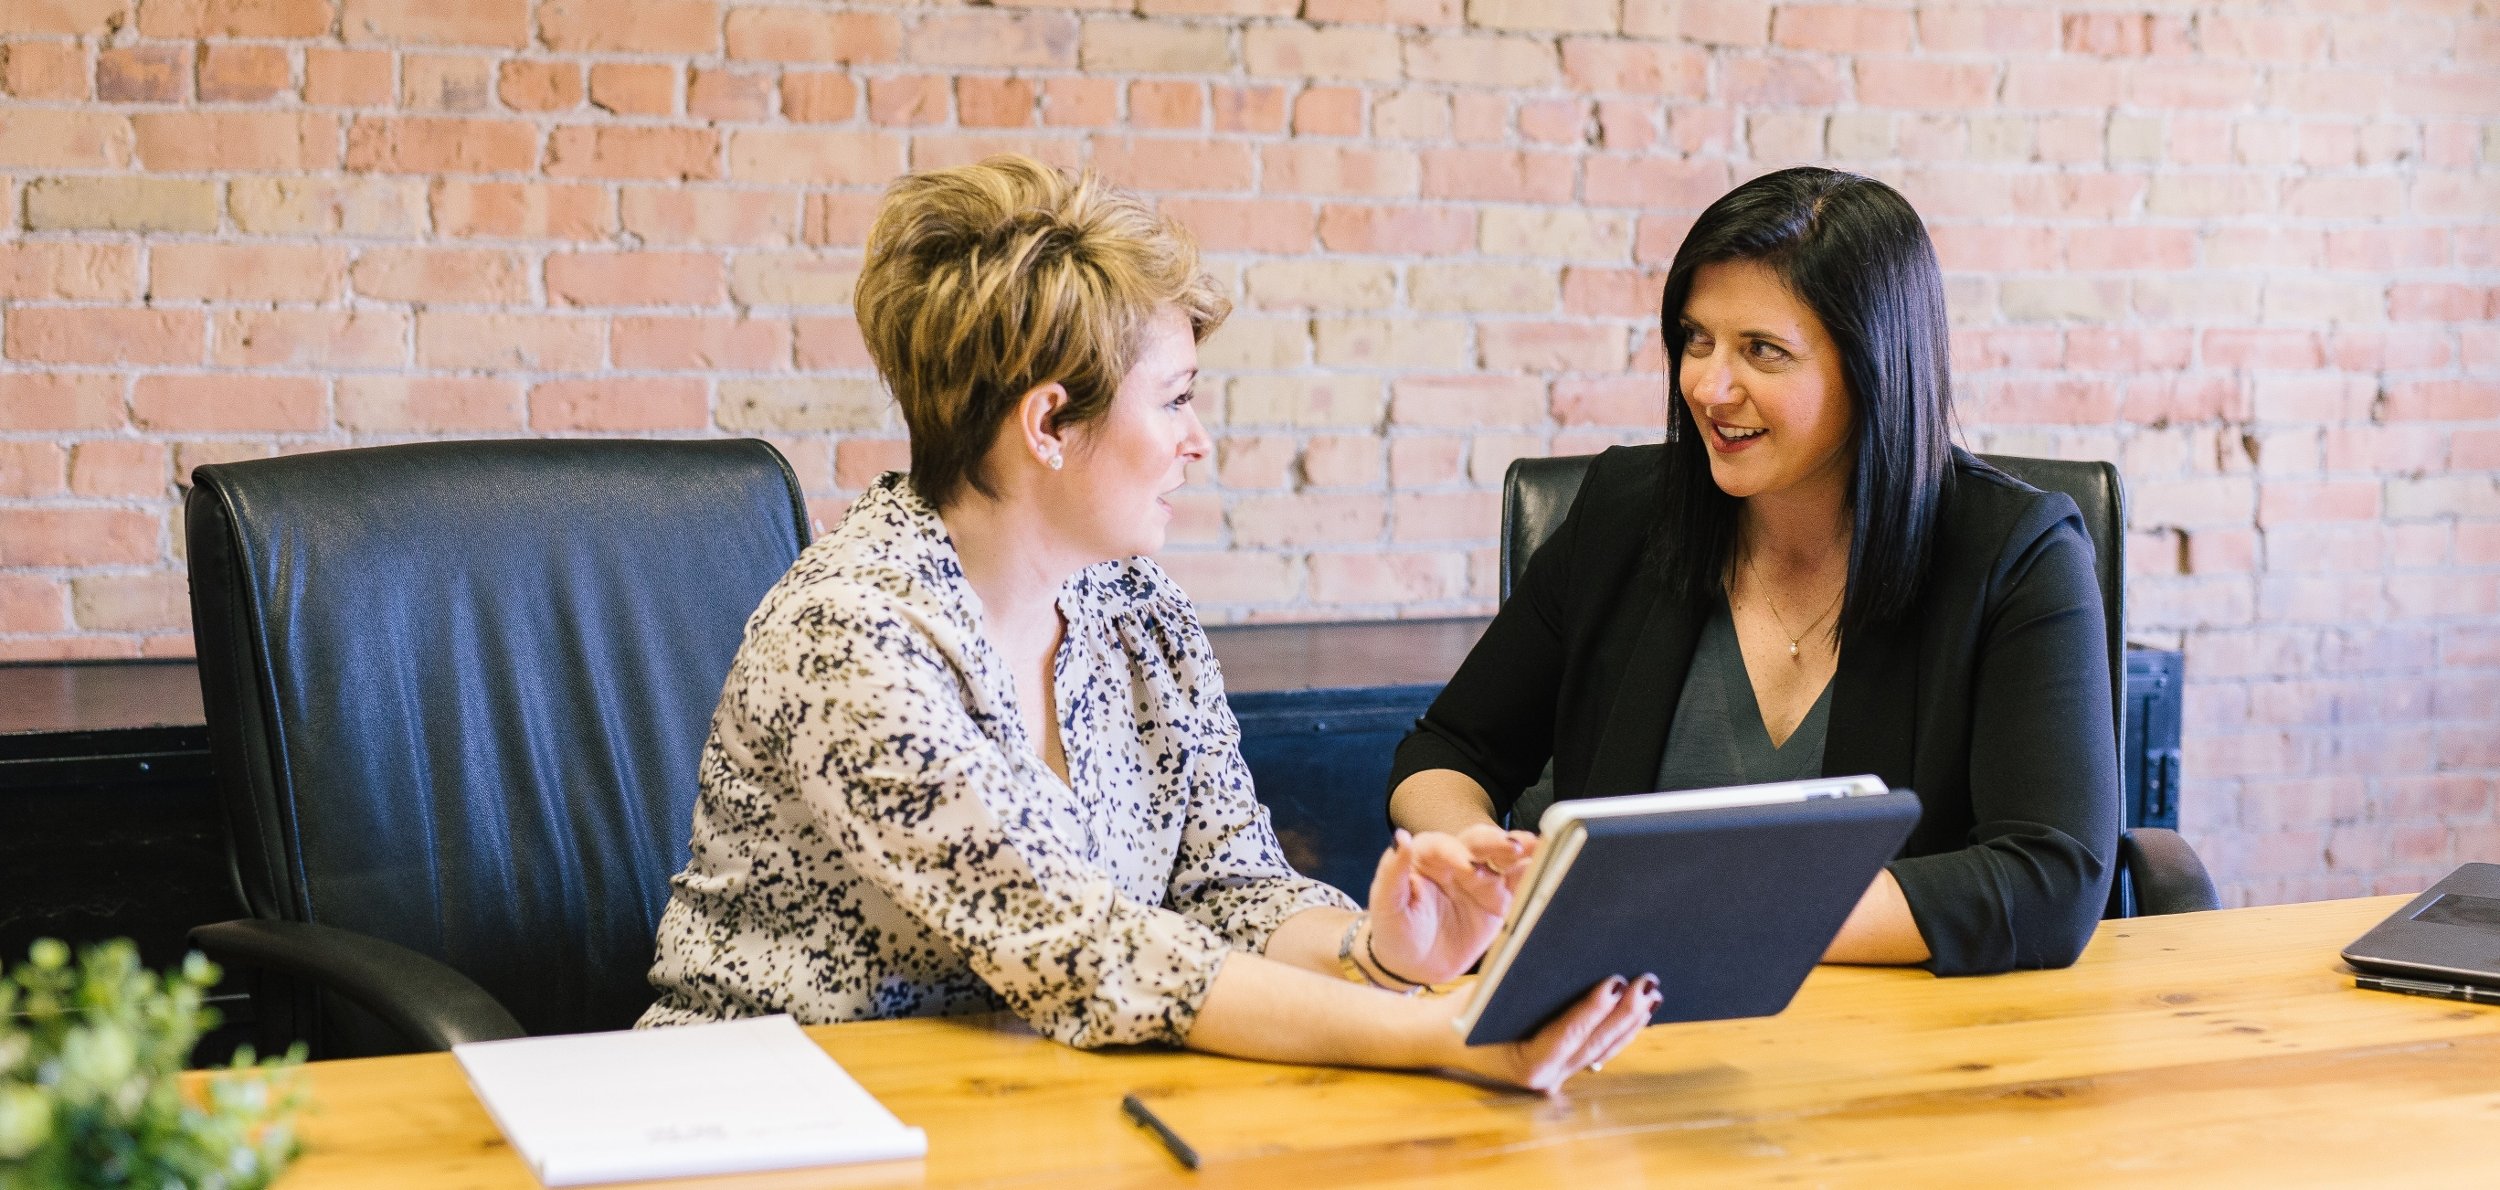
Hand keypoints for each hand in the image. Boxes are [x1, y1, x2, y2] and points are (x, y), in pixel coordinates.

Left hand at [1365, 826, 1539, 986]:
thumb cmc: (1395, 931)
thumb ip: (1392, 872)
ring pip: (1503, 857)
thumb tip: (1400, 838)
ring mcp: (1481, 879)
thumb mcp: (1386, 905)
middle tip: (1513, 846)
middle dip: (1496, 842)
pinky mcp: (1499, 900)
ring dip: (1521, 850)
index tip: (1466, 867)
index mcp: (1426, 857)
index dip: (1455, 852)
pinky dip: (1534, 874)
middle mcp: (1457, 861)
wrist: (1415, 966)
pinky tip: (1548, 867)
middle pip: (1478, 843)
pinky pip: (1519, 883)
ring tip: (1538, 846)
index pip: (1442, 845)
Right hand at [1445, 973, 1660, 1093]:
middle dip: (1624, 1013)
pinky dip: (1620, 1030)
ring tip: (1651, 993)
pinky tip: (1640, 1011)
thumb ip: (1524, 981)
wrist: (1444, 1038)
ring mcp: (1557, 1076)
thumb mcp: (1487, 994)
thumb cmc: (1464, 1011)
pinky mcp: (1564, 1067)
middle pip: (1594, 1044)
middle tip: (1646, 983)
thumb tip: (1565, 951)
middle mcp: (1545, 1078)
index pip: (1566, 1035)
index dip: (1593, 1010)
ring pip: (1603, 1050)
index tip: (1615, 983)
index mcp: (1525, 1065)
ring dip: (1630, 1022)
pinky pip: (1599, 1050)